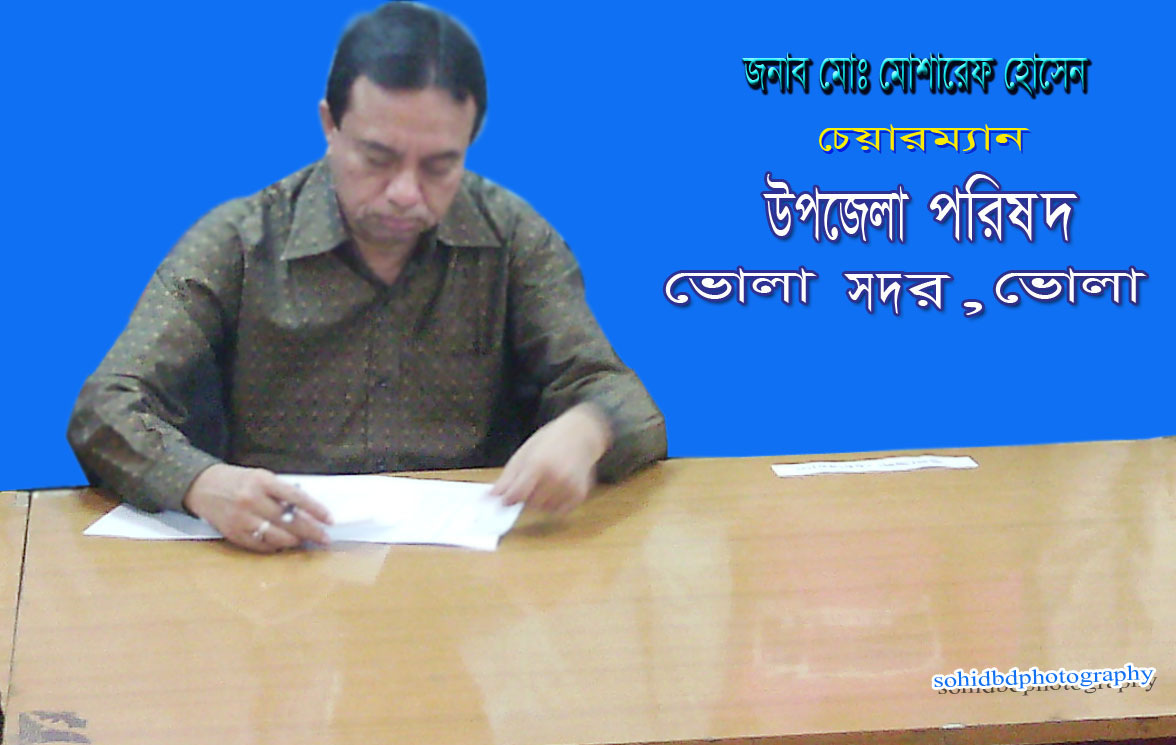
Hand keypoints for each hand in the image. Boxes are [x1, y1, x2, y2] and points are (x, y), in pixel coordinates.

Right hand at [183, 464, 332, 552]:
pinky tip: (283, 545)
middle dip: (311, 531)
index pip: (296, 497)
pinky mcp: (233, 533)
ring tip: (304, 541)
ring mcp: (241, 518)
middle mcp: (252, 500)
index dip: (316, 510)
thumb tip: (307, 512)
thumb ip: (281, 492)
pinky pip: (260, 545)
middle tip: (325, 538)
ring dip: (294, 541)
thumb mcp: (261, 477)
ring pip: (276, 536)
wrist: (202, 486)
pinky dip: (274, 547)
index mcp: (262, 481)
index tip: (330, 520)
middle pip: (289, 520)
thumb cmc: (238, 481)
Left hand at [491, 403, 612, 514]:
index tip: (505, 500)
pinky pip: (560, 510)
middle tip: (531, 482)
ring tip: (545, 483)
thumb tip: (491, 497)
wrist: (581, 434)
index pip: (517, 495)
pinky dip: (555, 504)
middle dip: (525, 498)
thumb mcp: (524, 454)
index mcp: (538, 465)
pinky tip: (557, 488)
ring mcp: (570, 487)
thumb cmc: (549, 441)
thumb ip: (507, 478)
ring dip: (540, 502)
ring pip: (544, 509)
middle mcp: (556, 478)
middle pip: (530, 504)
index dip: (508, 500)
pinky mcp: (580, 494)